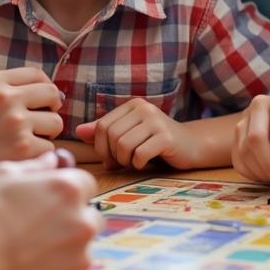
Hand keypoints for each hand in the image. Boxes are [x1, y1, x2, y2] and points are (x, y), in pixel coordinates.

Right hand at [0, 68, 64, 191]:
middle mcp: (8, 98)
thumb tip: (30, 86)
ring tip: (34, 140)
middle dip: (51, 107)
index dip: (44, 86)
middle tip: (43, 120)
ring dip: (48, 132)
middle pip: (52, 94)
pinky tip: (25, 157)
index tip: (43, 100)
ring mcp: (17, 123)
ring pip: (56, 122)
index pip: (37, 74)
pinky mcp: (23, 149)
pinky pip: (49, 147)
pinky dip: (40, 153)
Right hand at [0, 151, 101, 269]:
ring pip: (80, 252)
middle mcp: (82, 223)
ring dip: (63, 252)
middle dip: (71, 221)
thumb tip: (51, 160)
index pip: (86, 184)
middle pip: (89, 218)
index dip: (66, 192)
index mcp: (67, 190)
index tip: (49, 200)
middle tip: (38, 229)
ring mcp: (78, 260)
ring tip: (27, 256)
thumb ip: (32, 167)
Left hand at [74, 99, 197, 169]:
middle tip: (122, 164)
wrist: (191, 146)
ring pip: (123, 145)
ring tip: (135, 162)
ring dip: (126, 161)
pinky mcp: (166, 137)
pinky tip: (146, 163)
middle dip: (112, 156)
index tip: (109, 160)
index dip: (101, 148)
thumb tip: (78, 131)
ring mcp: (156, 121)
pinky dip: (139, 164)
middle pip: (111, 136)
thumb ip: (105, 132)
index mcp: (132, 105)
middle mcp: (143, 108)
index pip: (102, 126)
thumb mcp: (129, 135)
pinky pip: (140, 154)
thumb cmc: (156, 143)